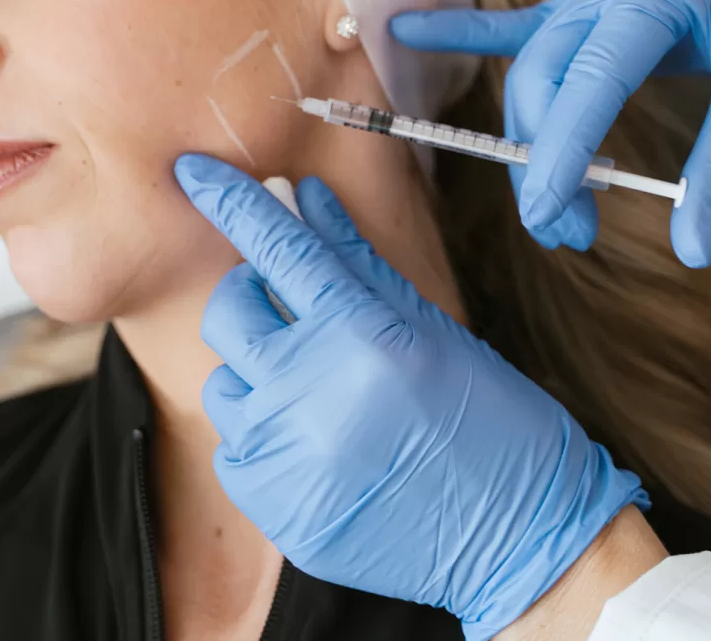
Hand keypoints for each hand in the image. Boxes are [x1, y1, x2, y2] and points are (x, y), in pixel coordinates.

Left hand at [175, 154, 645, 639]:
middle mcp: (313, 391)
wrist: (518, 537)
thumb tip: (304, 196)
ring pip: (223, 382)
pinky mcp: (274, 507)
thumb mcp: (429, 325)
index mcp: (363, 333)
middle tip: (288, 310)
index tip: (192, 172)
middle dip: (249, 297)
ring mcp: (287, 455)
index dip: (229, 200)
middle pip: (228, 311)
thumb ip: (356, 258)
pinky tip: (313, 447)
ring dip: (257, 376)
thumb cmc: (488, 418)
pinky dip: (261, 437)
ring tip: (316, 396)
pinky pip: (231, 447)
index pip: (277, 246)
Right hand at [390, 0, 710, 266]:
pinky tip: (408, 29)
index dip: (564, 149)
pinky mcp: (586, 2)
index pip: (591, 77)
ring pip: (531, 68)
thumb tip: (690, 247)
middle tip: (565, 233)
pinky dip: (463, 33)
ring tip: (552, 210)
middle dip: (544, 159)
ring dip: (531, 139)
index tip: (548, 216)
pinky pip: (517, 23)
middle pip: (544, 76)